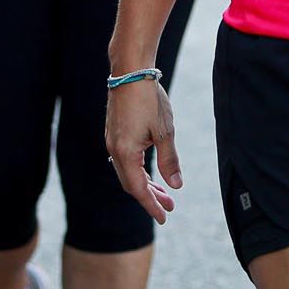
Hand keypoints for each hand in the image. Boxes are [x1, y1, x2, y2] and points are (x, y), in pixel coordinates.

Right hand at [105, 79, 179, 224]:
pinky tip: (149, 171)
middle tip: (170, 206)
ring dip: (145, 183)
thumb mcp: (165, 132)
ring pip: (127, 172)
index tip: (164, 217)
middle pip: (131, 184)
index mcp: (126, 153)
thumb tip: (176, 186)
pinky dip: (138, 170)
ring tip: (164, 192)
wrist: (130, 70)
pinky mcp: (114, 132)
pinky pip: (124, 160)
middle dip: (150, 197)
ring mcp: (112, 141)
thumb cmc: (149, 99)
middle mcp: (114, 150)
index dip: (152, 205)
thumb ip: (169, 161)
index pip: (138, 189)